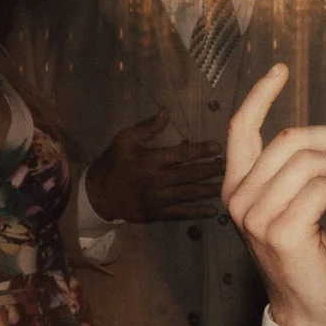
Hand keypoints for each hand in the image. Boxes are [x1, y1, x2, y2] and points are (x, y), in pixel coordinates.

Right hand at [84, 110, 225, 223]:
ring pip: (189, 194)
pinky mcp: (156, 214)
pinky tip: (213, 210)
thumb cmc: (113, 162)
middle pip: (190, 174)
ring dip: (209, 190)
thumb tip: (166, 111)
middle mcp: (156, 180)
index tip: (217, 147)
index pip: (181, 155)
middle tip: (227, 166)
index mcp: (150, 160)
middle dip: (211, 170)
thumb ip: (147, 127)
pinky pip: (180, 213)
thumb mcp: (125, 140)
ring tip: (226, 185)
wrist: (97, 194)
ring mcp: (157, 199)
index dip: (201, 150)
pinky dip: (197, 212)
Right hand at [223, 65, 325, 325]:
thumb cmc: (306, 256)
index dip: (261, 95)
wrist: (309, 308)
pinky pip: (323, 186)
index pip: (240, 130)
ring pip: (310, 161)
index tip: (280, 70)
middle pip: (290, 139)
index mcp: (237, 187)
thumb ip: (293, 175)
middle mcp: (239, 199)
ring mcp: (257, 217)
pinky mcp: (283, 232)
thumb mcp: (293, 207)